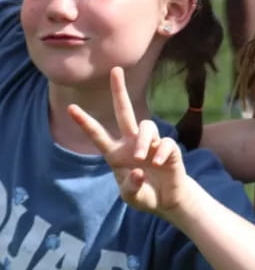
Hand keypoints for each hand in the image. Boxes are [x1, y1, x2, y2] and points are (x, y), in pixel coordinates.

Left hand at [67, 67, 188, 217]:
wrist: (168, 199)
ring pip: (145, 126)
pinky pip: (164, 143)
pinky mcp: (169, 148)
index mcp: (116, 154)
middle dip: (119, 90)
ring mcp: (150, 144)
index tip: (70, 107)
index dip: (85, 122)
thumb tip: (139, 170)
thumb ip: (131, 187)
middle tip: (115, 70)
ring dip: (142, 141)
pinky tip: (159, 163)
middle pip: (124, 111)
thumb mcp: (131, 197)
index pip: (98, 135)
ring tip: (144, 158)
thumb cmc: (145, 194)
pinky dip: (161, 153)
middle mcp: (132, 144)